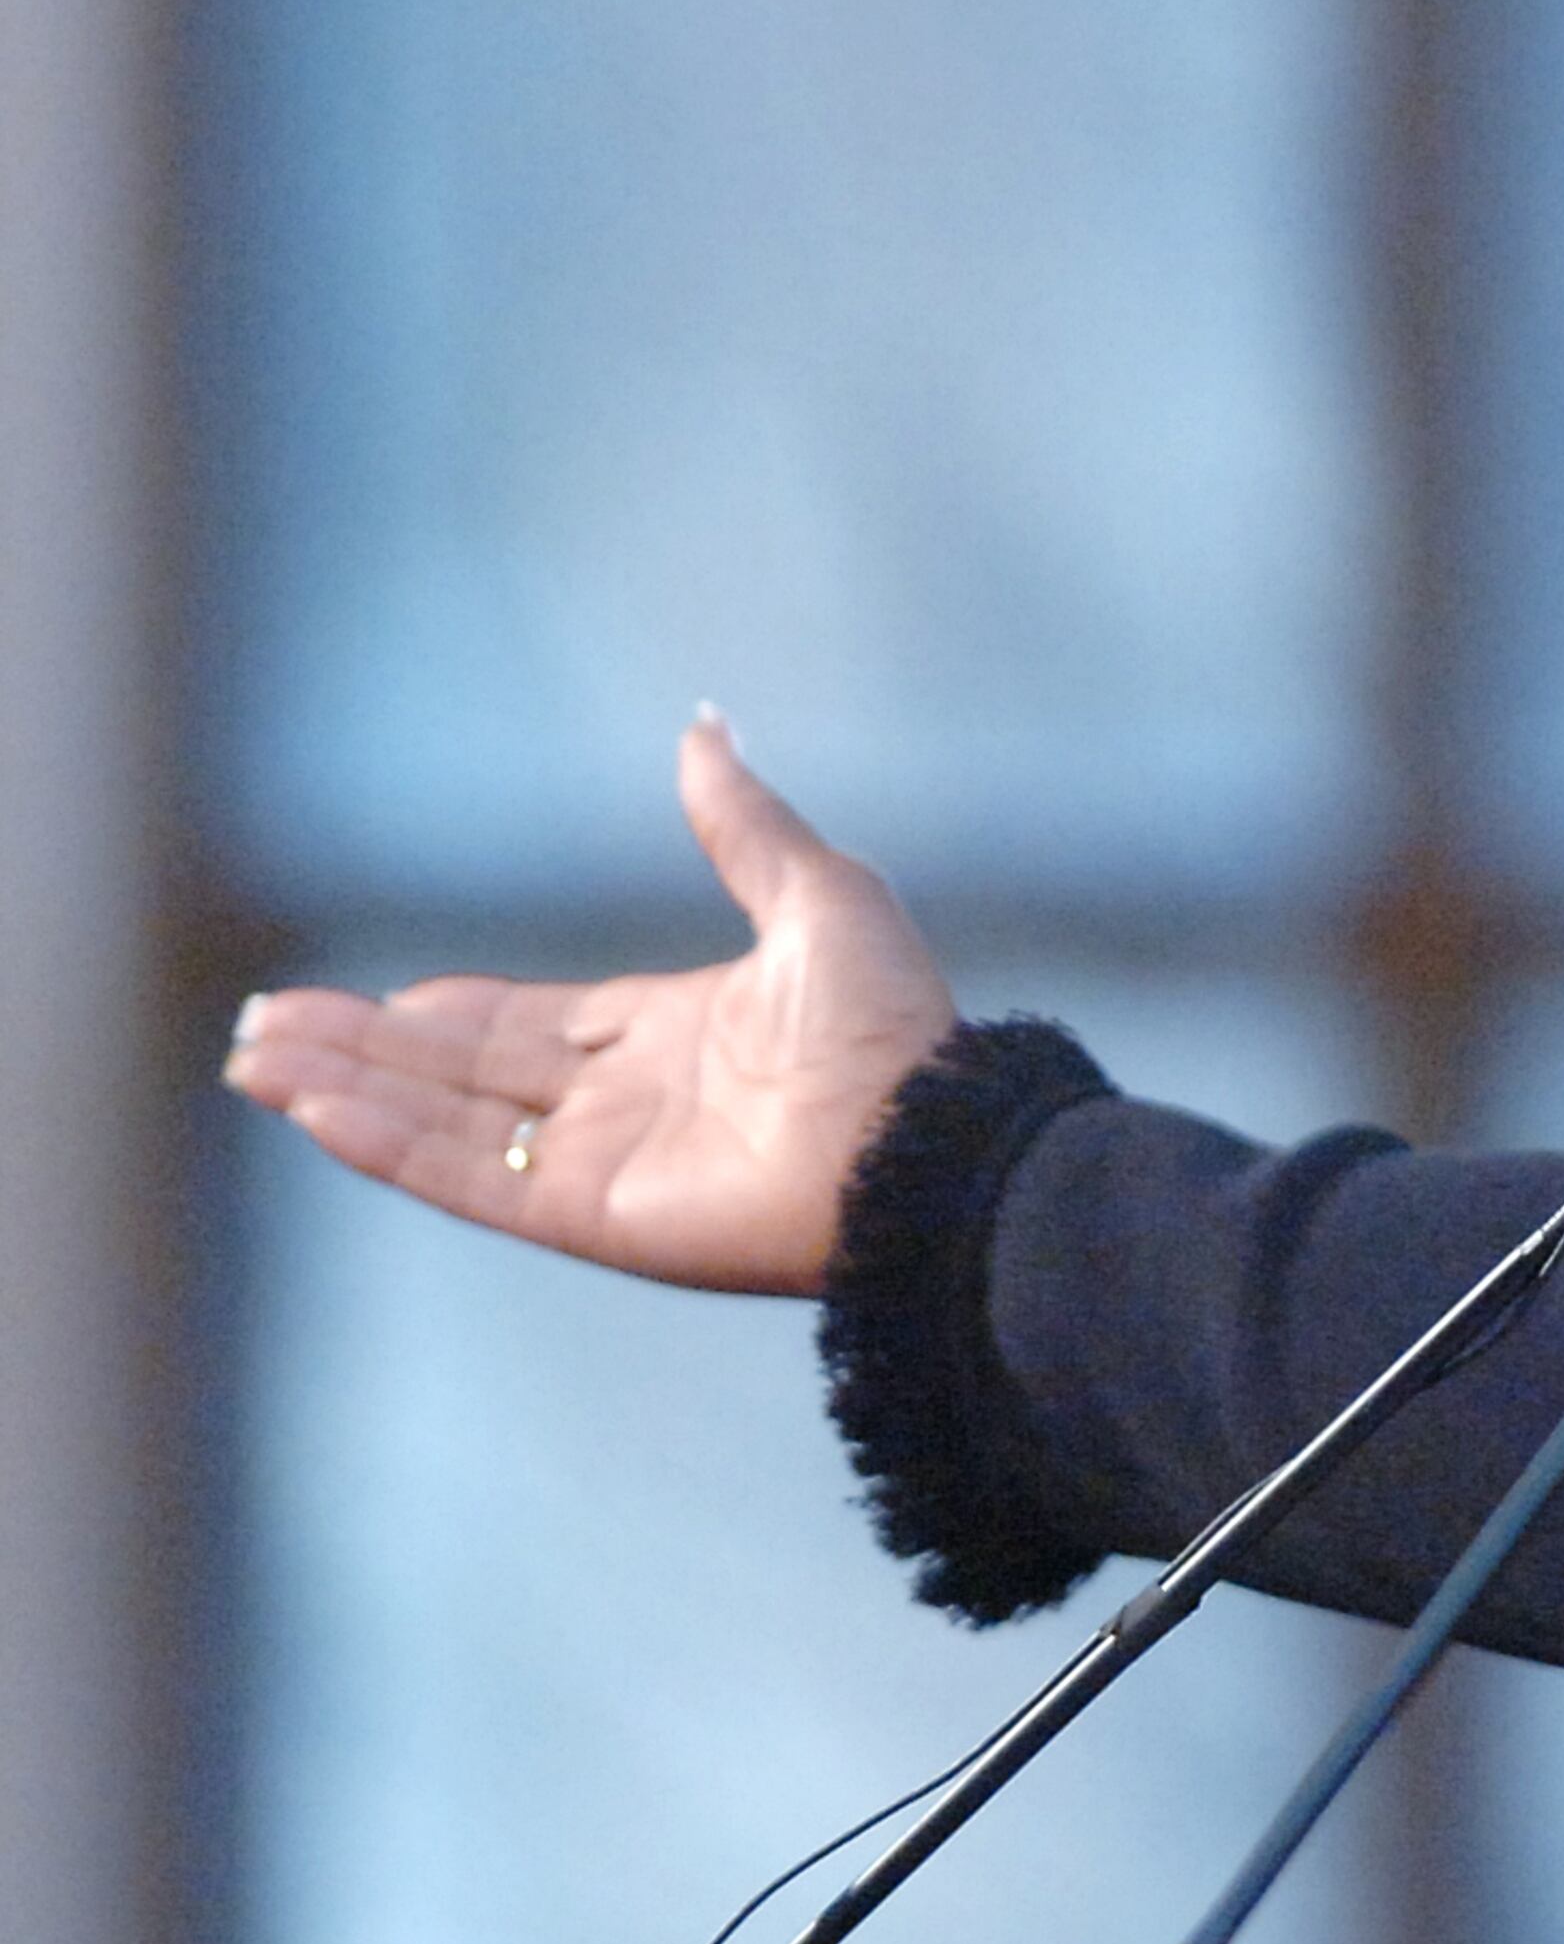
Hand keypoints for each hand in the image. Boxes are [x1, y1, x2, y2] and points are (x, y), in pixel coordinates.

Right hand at [220, 712, 956, 1294]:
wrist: (928, 1133)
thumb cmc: (895, 1023)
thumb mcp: (817, 893)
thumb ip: (741, 821)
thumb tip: (704, 727)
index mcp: (680, 1032)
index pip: (537, 1025)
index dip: (450, 1013)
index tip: (379, 998)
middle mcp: (634, 1101)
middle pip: (469, 1074)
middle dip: (367, 1050)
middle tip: (266, 1025)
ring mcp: (610, 1163)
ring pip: (448, 1124)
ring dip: (349, 1091)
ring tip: (255, 1060)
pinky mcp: (597, 1216)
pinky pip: (473, 1180)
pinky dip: (388, 1145)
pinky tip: (313, 1109)